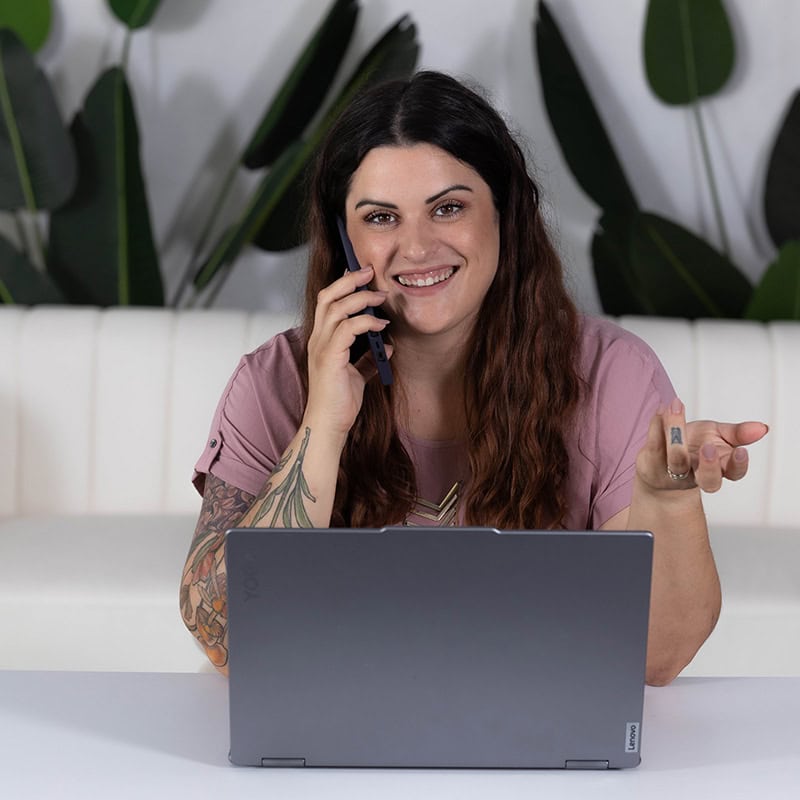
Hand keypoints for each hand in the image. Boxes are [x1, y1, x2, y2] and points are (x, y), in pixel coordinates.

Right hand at [304, 266, 391, 437]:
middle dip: (350, 279)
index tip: (363, 275)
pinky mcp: (330, 357)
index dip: (343, 284)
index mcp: (322, 340)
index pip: (327, 301)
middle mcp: (318, 339)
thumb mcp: (358, 375)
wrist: (329, 424)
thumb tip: (386, 345)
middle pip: (327, 296)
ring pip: (336, 307)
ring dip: (361, 297)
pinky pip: (347, 328)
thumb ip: (368, 358)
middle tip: (371, 271)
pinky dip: (366, 321)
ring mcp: (321, 347)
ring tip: (381, 296)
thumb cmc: (340, 402)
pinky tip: (381, 325)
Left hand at [636, 397, 768, 492]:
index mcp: (719, 468)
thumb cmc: (694, 447)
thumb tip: (762, 428)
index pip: (734, 473)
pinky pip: (654, 446)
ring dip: (677, 436)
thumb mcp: (718, 436)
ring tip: (676, 409)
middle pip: (709, 480)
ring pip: (677, 461)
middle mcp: (697, 475)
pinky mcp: (651, 465)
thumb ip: (737, 433)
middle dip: (710, 466)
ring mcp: (673, 474)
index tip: (740, 450)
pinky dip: (656, 426)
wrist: (659, 466)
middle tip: (708, 447)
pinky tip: (661, 411)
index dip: (738, 465)